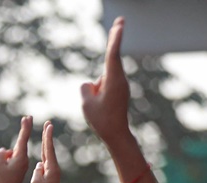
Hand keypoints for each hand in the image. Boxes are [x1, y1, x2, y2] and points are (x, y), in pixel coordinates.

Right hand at [0, 115, 32, 182]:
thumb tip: (5, 152)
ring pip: (11, 155)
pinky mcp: (18, 171)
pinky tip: (0, 174)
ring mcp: (21, 166)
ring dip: (4, 158)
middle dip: (21, 134)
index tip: (28, 117)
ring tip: (0, 172)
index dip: (25, 127)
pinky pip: (10, 162)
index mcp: (20, 157)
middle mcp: (23, 160)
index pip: (23, 139)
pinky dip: (4, 163)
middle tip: (27, 118)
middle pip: (18, 145)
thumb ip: (0, 154)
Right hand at [30, 121, 60, 182]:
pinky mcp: (49, 176)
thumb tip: (40, 164)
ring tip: (45, 134)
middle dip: (48, 136)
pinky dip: (44, 154)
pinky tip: (43, 152)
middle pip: (49, 149)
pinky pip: (45, 161)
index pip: (48, 149)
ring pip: (48, 154)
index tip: (49, 125)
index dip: (47, 136)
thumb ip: (38, 171)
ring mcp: (52, 172)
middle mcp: (53, 168)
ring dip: (46, 144)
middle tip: (48, 124)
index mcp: (50, 168)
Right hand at [80, 18, 130, 145]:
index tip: (119, 23)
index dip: (115, 38)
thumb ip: (85, 88)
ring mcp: (120, 85)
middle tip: (118, 28)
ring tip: (100, 110)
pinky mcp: (119, 91)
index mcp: (113, 79)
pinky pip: (103, 89)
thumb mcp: (86, 103)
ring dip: (96, 94)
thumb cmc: (101, 119)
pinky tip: (102, 110)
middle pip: (107, 65)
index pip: (113, 54)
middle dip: (109, 53)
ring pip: (101, 81)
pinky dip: (98, 96)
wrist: (116, 134)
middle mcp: (120, 79)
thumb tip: (90, 84)